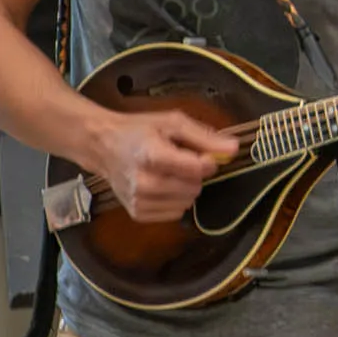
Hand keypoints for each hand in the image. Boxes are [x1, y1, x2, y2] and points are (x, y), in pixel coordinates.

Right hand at [95, 110, 238, 223]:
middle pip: (194, 188)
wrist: (103, 146)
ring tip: (169, 173)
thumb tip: (234, 149)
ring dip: (186, 189)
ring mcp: (138, 201)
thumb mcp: (173, 122)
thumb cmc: (140, 131)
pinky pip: (175, 214)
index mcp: (152, 155)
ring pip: (187, 203)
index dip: (207, 161)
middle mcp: (143, 182)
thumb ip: (205, 136)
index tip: (202, 153)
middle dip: (195, 175)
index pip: (197, 169)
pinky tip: (163, 186)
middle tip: (180, 161)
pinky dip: (175, 201)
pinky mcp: (137, 213)